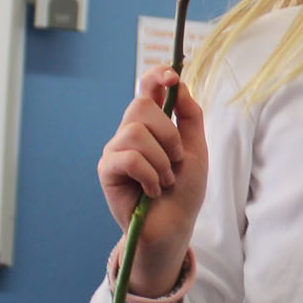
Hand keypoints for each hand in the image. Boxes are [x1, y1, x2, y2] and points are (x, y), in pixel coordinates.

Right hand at [98, 67, 208, 293]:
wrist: (174, 227)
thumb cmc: (183, 191)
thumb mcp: (195, 150)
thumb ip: (189, 117)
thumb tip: (179, 85)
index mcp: (151, 124)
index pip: (146, 88)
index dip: (156, 75)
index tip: (172, 77)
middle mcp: (129, 132)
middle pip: (141, 105)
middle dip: (168, 134)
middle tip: (175, 161)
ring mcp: (115, 149)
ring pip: (136, 133)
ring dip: (161, 161)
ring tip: (164, 181)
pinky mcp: (106, 170)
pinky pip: (128, 158)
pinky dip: (148, 175)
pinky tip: (152, 190)